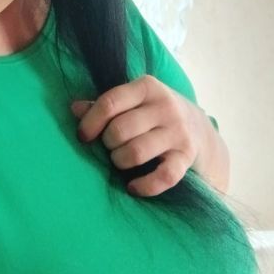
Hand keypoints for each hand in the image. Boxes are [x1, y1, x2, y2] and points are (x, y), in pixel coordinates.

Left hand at [70, 75, 205, 197]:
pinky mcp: (187, 157)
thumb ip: (104, 105)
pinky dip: (144, 186)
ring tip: (120, 161)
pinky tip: (132, 187)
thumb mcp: (132, 101)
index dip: (91, 122)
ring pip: (137, 152)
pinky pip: (163, 177)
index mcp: (146, 87)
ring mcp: (178, 132)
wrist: (199, 127)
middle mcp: (165, 106)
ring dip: (120, 161)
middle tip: (109, 146)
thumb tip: (74, 109)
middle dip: (107, 143)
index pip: (110, 102)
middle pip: (121, 129)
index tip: (83, 136)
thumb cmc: (152, 112)